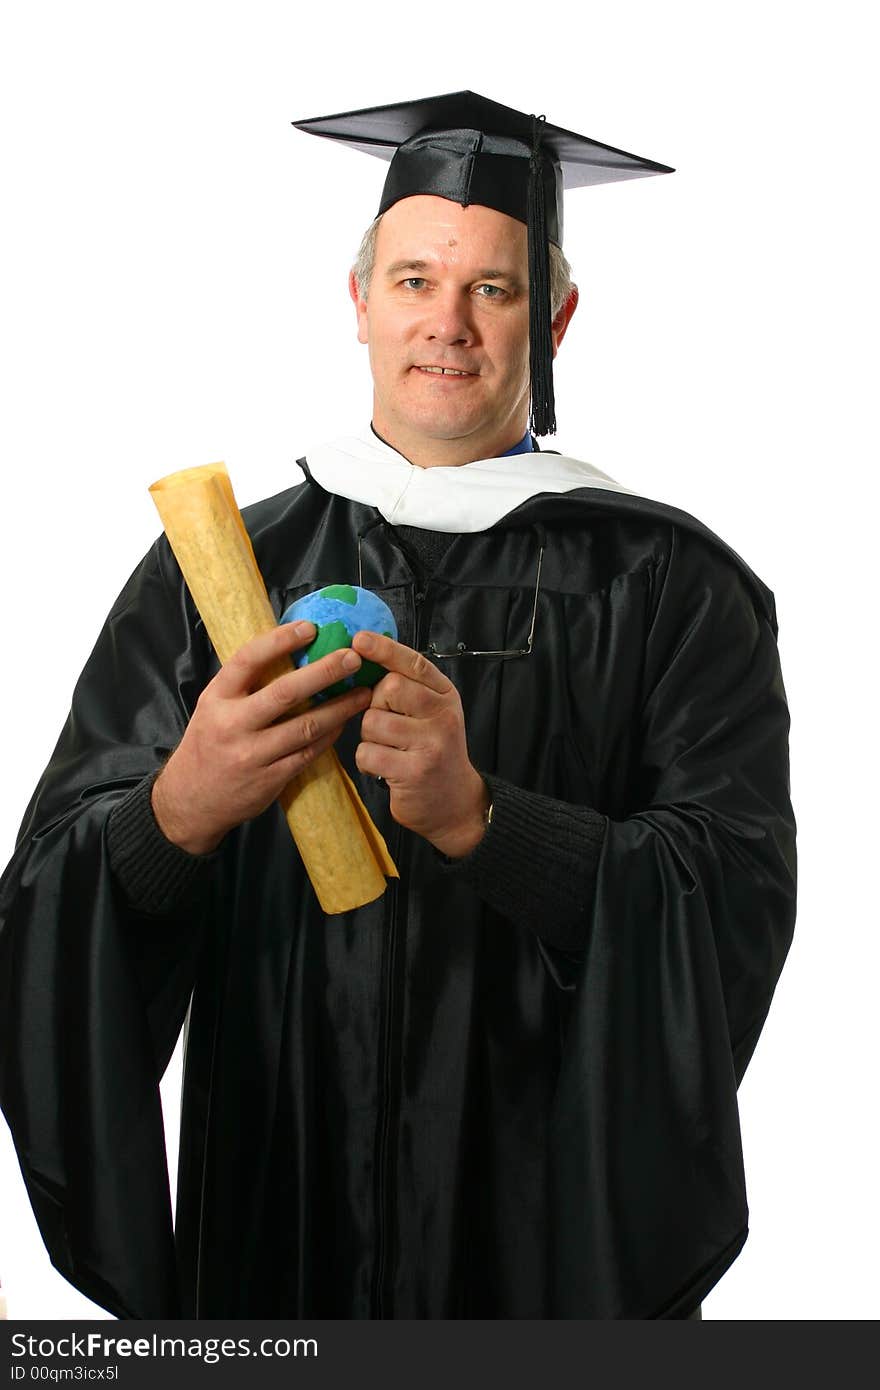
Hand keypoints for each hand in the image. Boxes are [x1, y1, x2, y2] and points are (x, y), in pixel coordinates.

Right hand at [153, 621, 371, 853]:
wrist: (191, 799)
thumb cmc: (208, 744)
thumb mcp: (214, 707)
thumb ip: (245, 685)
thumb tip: (289, 650)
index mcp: (216, 698)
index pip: (247, 660)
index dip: (279, 641)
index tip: (309, 627)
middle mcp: (233, 724)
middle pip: (285, 692)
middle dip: (324, 672)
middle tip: (352, 658)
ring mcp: (252, 754)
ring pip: (305, 726)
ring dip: (340, 708)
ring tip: (363, 692)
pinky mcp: (270, 779)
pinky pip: (308, 753)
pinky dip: (330, 736)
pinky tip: (344, 722)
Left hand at [352, 631, 489, 858]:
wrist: (455, 803)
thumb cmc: (434, 752)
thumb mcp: (432, 714)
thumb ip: (410, 689)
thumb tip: (366, 655)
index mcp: (446, 696)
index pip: (414, 664)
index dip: (385, 649)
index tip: (359, 639)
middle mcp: (443, 716)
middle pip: (389, 688)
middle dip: (376, 705)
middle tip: (389, 725)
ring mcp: (430, 744)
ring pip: (373, 722)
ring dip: (370, 738)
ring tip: (389, 750)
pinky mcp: (413, 772)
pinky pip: (367, 753)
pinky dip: (368, 762)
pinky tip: (385, 768)